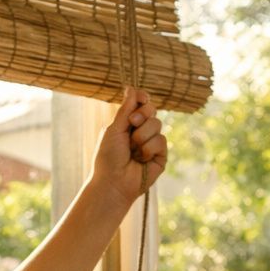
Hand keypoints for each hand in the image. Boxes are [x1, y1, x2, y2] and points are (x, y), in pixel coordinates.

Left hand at [92, 87, 167, 205]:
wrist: (114, 182)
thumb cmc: (108, 158)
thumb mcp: (114, 129)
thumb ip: (125, 109)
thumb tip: (131, 88)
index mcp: (128, 123)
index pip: (141, 103)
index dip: (142, 98)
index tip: (140, 99)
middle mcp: (141, 131)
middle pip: (152, 109)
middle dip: (141, 115)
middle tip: (132, 124)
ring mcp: (152, 143)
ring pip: (157, 124)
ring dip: (142, 136)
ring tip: (132, 150)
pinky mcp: (161, 156)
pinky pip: (161, 140)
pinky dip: (149, 148)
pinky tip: (141, 159)